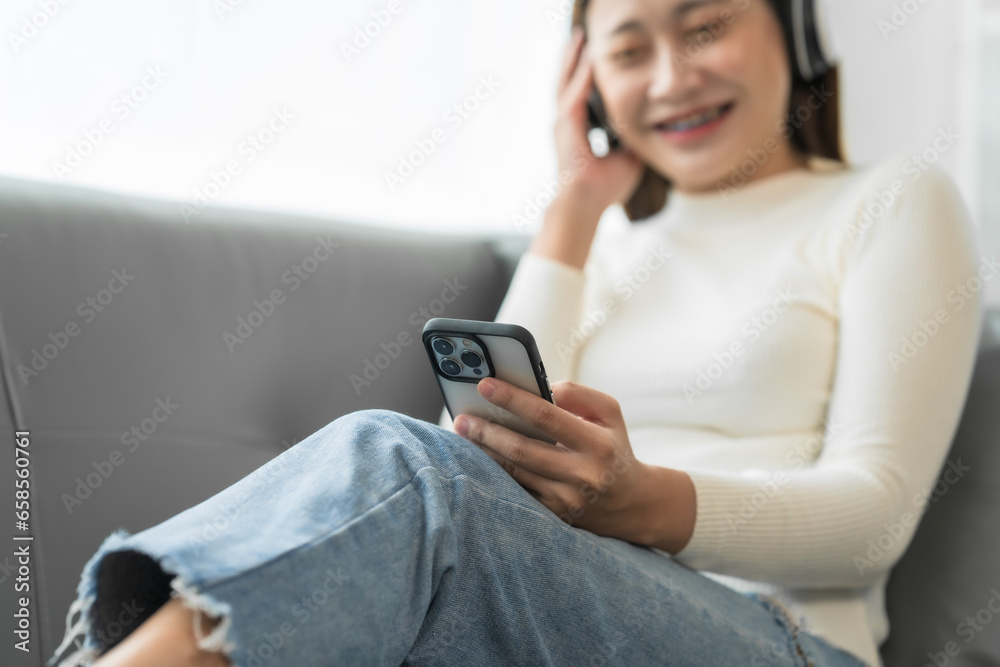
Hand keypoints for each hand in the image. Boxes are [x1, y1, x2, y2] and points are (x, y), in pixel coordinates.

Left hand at [452, 376, 653, 542]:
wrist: (632, 503)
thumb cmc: (613, 447)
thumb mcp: (608, 413)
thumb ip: (576, 394)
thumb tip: (537, 388)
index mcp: (597, 445)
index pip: (546, 416)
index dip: (512, 399)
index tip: (485, 385)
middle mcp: (582, 476)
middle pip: (522, 449)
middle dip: (487, 431)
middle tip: (461, 416)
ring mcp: (566, 501)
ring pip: (514, 473)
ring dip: (484, 452)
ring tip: (464, 432)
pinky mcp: (554, 517)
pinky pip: (516, 491)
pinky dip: (494, 473)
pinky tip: (478, 458)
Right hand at [554, 26, 644, 211]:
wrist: (585, 204)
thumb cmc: (603, 189)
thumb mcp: (626, 160)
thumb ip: (632, 143)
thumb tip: (650, 132)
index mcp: (577, 132)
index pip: (580, 96)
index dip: (584, 77)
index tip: (592, 58)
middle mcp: (566, 125)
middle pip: (568, 83)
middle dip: (573, 60)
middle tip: (579, 37)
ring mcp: (563, 124)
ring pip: (566, 82)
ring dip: (573, 59)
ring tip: (577, 37)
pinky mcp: (566, 124)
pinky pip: (574, 92)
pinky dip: (581, 74)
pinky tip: (588, 56)